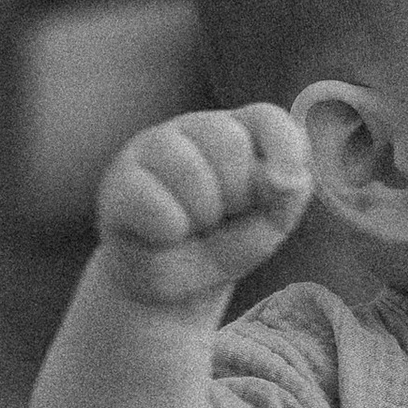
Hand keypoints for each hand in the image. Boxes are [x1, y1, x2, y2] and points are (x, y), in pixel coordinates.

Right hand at [95, 103, 315, 305]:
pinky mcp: (120, 181)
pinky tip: (164, 234)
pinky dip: (169, 230)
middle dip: (237, 195)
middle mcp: (194, 130)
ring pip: (188, 169)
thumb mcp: (269, 224)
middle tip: (222, 217)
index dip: (284, 153)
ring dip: (202, 214)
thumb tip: (284, 178)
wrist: (171, 287)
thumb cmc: (224, 243)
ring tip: (194, 226)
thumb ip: (287, 195)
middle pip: (229, 142)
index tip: (280, 191)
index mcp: (239, 131)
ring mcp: (152, 149)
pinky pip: (153, 201)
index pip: (268, 119)